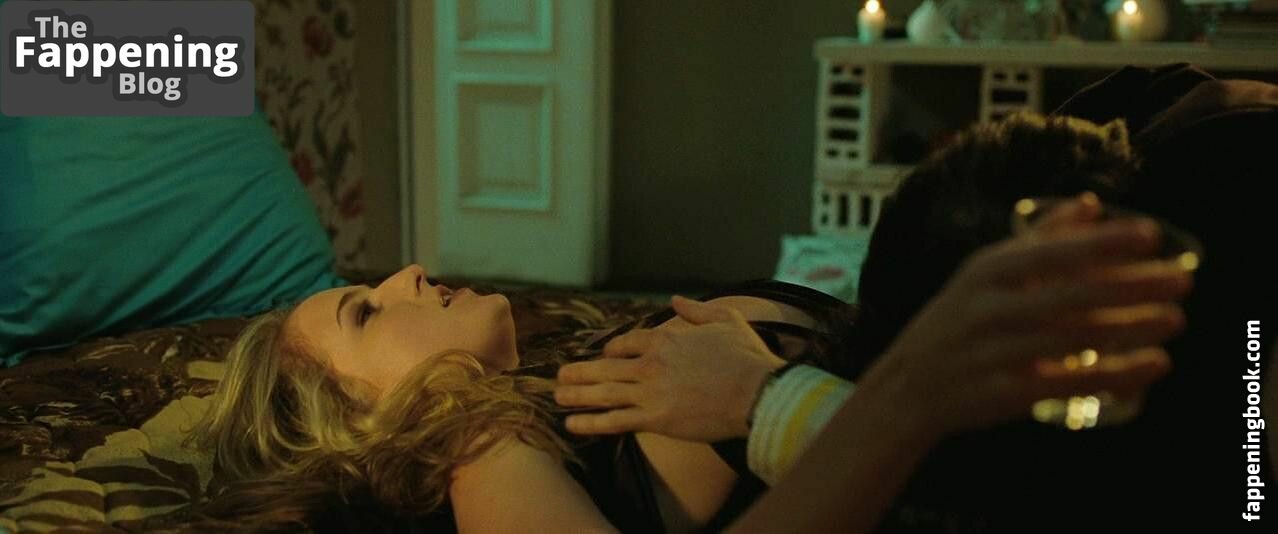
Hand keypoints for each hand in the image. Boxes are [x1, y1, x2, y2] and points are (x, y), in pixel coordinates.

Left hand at [555, 296, 786, 440]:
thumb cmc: (746, 358)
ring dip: (577, 395)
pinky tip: (572, 424)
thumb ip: (696, 310)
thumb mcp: (725, 320)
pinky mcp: (655, 419)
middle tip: (560, 375)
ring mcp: (650, 392)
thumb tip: (676, 300)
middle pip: (605, 368)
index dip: (612, 351)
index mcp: (665, 339)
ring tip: (558, 396)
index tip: (604, 357)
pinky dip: (591, 423)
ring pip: (603, 393)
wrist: (758, 393)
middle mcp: (651, 364)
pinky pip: (615, 421)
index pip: (627, 343)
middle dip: (580, 371)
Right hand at [864, 193, 1189, 437]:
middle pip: (1070, 294)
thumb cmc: (957, 322)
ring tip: (1175, 320)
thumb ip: (1038, 240)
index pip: (1049, 251)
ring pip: (1074, 338)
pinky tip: (1152, 366)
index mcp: (985, 271)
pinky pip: (1070, 383)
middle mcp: (987, 308)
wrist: (905, 387)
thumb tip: (1092, 204)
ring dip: (1130, 328)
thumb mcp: (985, 274)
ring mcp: (993, 352)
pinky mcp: (1003, 393)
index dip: (1102, 243)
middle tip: (1181, 281)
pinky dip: (1114, 375)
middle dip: (1131, 286)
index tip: (1151, 236)